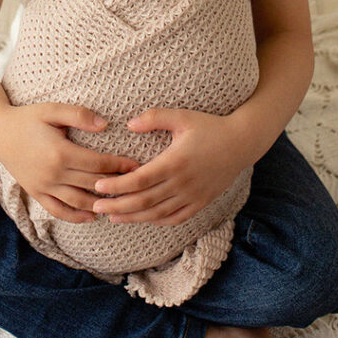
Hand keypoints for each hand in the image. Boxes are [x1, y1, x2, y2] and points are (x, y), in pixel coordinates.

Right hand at [0, 103, 138, 223]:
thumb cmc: (28, 117)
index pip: (98, 163)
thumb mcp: (52, 109)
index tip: (137, 166)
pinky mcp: (36, 193)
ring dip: (100, 204)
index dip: (119, 165)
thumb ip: (79, 115)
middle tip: (136, 185)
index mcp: (60, 152)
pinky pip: (58, 210)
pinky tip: (92, 216)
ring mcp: (44, 186)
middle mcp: (53, 174)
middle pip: (92, 184)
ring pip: (78, 201)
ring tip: (119, 202)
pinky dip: (76, 216)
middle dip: (116, 185)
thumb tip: (105, 125)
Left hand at [89, 109, 256, 225]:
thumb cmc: (210, 126)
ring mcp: (193, 195)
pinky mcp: (201, 202)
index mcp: (175, 162)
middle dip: (118, 206)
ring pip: (157, 213)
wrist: (242, 142)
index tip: (98, 187)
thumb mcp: (182, 116)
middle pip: (144, 201)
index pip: (139, 179)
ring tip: (112, 217)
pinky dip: (157, 221)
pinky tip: (143, 219)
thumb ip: (154, 118)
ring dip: (133, 217)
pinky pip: (176, 217)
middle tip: (96, 207)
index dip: (117, 186)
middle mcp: (183, 183)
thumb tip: (128, 124)